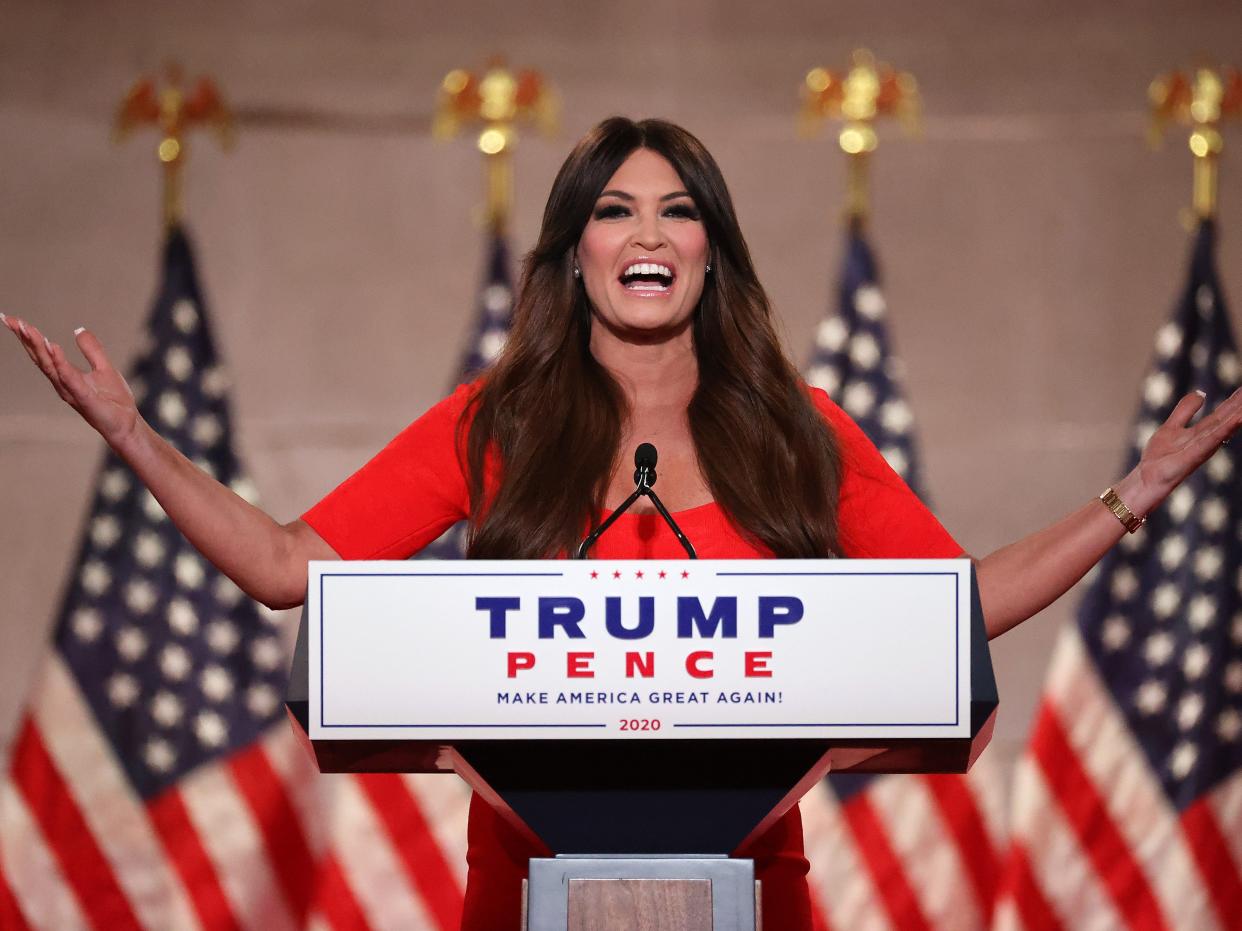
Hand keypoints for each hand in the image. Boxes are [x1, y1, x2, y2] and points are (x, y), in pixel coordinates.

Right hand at [3, 314, 140, 448]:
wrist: (128, 424)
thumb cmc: (114, 401)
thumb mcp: (104, 368)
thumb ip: (92, 350)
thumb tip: (78, 330)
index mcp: (66, 375)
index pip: (43, 353)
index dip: (28, 337)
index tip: (13, 320)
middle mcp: (63, 383)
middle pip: (40, 358)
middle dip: (25, 339)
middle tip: (10, 320)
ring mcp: (72, 391)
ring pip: (50, 366)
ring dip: (38, 347)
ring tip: (27, 328)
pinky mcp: (85, 398)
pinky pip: (70, 378)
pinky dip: (61, 363)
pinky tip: (53, 347)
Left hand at [1124, 387, 1241, 512]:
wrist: (1147, 479)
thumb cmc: (1159, 457)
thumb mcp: (1172, 427)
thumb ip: (1185, 411)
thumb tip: (1201, 393)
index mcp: (1202, 432)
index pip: (1222, 413)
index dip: (1234, 401)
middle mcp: (1206, 439)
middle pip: (1227, 418)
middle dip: (1239, 405)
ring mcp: (1203, 447)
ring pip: (1225, 427)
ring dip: (1239, 414)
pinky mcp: (1195, 455)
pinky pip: (1213, 439)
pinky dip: (1226, 429)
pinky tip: (1239, 418)